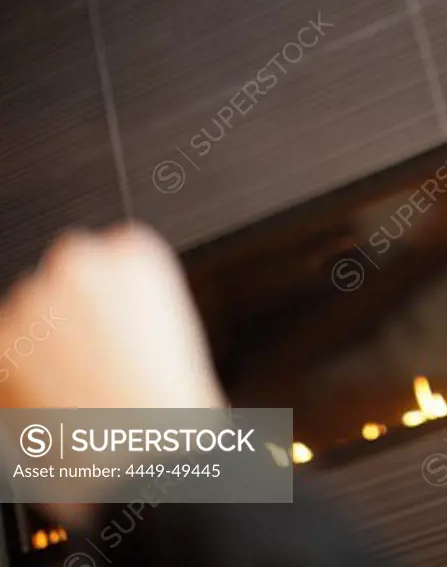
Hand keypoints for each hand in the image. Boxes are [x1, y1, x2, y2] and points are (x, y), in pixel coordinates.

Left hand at [0, 221, 225, 409]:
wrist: (148, 454)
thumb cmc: (170, 403)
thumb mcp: (169, 332)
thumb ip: (130, 305)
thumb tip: (102, 315)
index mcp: (134, 252)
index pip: (109, 252)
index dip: (111, 296)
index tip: (115, 322)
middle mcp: (81, 264)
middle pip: (62, 280)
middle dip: (70, 317)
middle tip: (95, 360)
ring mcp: (35, 301)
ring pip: (28, 318)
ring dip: (43, 347)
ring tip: (79, 390)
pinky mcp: (1, 344)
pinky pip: (5, 356)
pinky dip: (21, 378)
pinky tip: (57, 402)